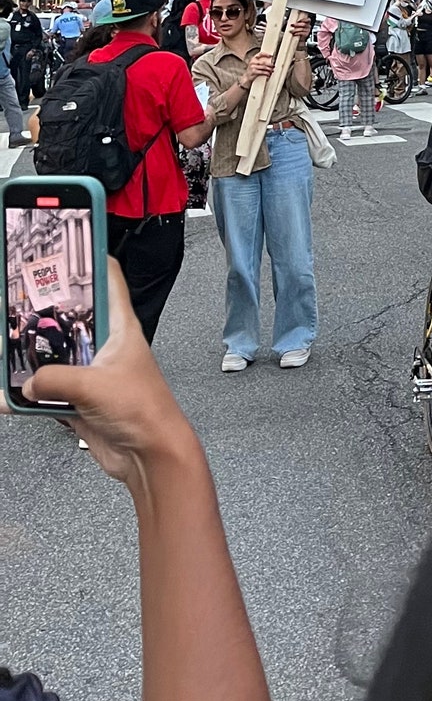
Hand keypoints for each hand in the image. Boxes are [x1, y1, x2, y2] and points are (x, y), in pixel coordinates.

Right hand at [25, 262, 201, 493]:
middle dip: (43, 312)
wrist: (149, 455)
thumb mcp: (95, 386)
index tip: (64, 245)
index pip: (108, 279)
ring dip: (30, 358)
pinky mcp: (79, 399)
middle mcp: (105, 345)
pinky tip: (7, 395)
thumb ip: (56, 379)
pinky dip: (26, 394)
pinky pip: (46, 390)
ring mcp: (91, 372)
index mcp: (120, 327)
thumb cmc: (145, 412)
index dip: (89, 258)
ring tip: (7, 350)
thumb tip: (29, 381)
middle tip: (17, 304)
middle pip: (69, 317)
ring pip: (53, 355)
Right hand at [244, 51, 275, 81]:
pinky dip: (266, 73)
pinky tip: (268, 74)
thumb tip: (269, 62)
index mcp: (253, 59)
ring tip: (272, 70)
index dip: (266, 54)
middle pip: (263, 62)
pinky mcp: (254, 72)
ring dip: (269, 69)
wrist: (246, 77)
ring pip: (264, 67)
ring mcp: (253, 67)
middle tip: (273, 66)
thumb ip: (260, 62)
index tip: (271, 56)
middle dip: (270, 64)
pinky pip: (262, 72)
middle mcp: (252, 62)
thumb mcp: (254, 64)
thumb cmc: (252, 70)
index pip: (260, 54)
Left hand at [288, 13, 312, 38]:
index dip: (304, 19)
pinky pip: (302, 33)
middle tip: (292, 25)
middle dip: (297, 24)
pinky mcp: (306, 35)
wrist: (299, 37)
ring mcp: (307, 30)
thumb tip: (290, 22)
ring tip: (291, 31)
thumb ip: (296, 23)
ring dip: (296, 30)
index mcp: (307, 22)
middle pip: (304, 24)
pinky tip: (294, 34)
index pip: (308, 20)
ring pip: (302, 29)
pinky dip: (298, 33)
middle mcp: (308, 26)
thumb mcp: (298, 25)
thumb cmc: (298, 30)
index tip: (298, 21)